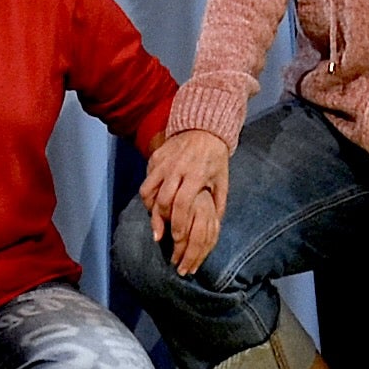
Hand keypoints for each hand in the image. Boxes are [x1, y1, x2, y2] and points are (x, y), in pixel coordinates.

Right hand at [146, 130, 229, 271]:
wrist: (204, 128)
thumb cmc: (215, 159)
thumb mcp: (222, 181)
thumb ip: (219, 204)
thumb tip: (215, 228)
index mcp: (196, 174)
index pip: (182, 204)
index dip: (178, 224)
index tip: (177, 239)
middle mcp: (177, 168)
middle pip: (163, 200)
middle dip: (162, 221)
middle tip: (163, 234)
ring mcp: (164, 162)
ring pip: (149, 191)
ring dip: (151, 209)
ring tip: (156, 220)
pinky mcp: (155, 158)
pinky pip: (146, 181)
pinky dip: (148, 196)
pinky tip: (154, 204)